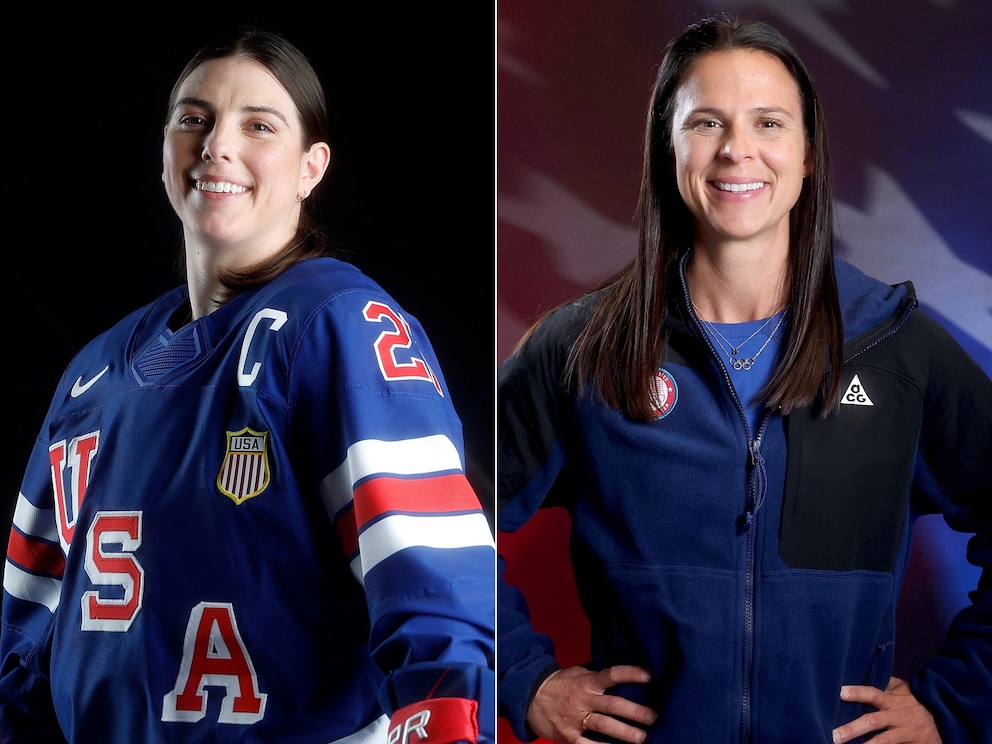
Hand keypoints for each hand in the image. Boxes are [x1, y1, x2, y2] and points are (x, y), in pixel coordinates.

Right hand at [525, 665, 656, 743]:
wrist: (530, 697)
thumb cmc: (560, 684)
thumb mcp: (577, 673)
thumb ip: (596, 676)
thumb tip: (620, 676)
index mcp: (586, 682)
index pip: (611, 675)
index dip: (630, 674)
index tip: (648, 675)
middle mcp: (583, 700)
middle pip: (612, 705)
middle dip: (635, 712)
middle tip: (652, 717)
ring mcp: (576, 719)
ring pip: (604, 726)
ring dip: (625, 733)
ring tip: (642, 737)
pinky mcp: (568, 736)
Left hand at [831, 676, 940, 743]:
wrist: (946, 718)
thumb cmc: (916, 701)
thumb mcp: (902, 688)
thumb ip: (884, 683)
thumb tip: (863, 671)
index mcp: (892, 700)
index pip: (873, 694)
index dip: (858, 693)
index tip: (840, 692)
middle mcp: (897, 716)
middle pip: (872, 722)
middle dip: (852, 729)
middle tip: (833, 736)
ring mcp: (905, 732)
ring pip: (883, 740)